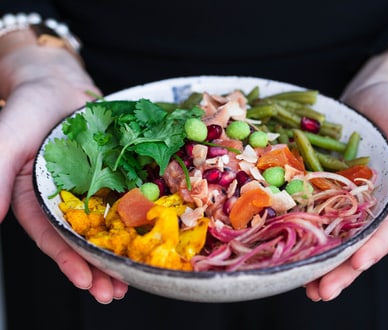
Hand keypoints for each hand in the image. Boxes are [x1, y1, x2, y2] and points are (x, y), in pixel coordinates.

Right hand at [0, 41, 127, 302]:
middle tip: (115, 293)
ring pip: (106, 225)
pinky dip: (136, 219)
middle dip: (97, 268)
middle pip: (81, 239)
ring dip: (118, 252)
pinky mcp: (113, 175)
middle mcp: (64, 198)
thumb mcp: (8, 137)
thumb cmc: (28, 107)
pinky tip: (149, 236)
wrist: (58, 83)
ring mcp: (91, 187)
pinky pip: (126, 198)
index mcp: (35, 198)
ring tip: (133, 280)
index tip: (85, 281)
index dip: (66, 260)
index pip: (50, 235)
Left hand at [305, 47, 387, 300]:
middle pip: (355, 244)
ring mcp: (341, 198)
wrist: (368, 97)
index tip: (359, 263)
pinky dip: (299, 231)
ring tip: (302, 285)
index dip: (374, 248)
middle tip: (321, 292)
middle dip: (340, 269)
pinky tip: (284, 247)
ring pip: (330, 235)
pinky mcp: (320, 188)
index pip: (387, 230)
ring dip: (317, 261)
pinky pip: (309, 212)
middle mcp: (366, 204)